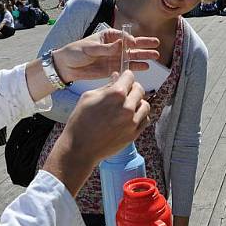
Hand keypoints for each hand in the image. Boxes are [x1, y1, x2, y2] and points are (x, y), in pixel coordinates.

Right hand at [43, 71, 150, 194]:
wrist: (80, 148)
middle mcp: (127, 107)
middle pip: (139, 90)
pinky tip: (129, 117)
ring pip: (145, 105)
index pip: (130, 76)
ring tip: (127, 106)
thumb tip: (117, 77)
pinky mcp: (134, 134)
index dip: (125, 77)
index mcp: (116, 94)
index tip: (122, 80)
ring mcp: (132, 122)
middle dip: (132, 89)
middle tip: (123, 93)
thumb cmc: (80, 121)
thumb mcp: (88, 97)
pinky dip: (140, 116)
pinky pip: (145, 120)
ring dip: (138, 103)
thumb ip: (106, 86)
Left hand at [53, 29, 159, 82]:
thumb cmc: (75, 52)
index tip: (134, 43)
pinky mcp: (112, 69)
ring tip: (155, 56)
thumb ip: (106, 48)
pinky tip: (145, 66)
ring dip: (143, 56)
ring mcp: (114, 58)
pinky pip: (126, 67)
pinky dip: (136, 67)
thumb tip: (122, 44)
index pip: (123, 37)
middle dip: (144, 45)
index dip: (130, 40)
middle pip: (132, 45)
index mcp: (108, 36)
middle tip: (156, 44)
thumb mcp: (90, 48)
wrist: (66, 66)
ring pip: (132, 56)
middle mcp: (113, 46)